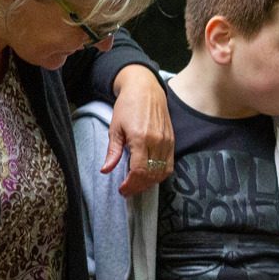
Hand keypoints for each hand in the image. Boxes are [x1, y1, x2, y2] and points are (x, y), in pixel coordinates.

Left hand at [107, 64, 173, 196]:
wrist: (146, 89)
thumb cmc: (127, 106)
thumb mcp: (115, 128)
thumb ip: (112, 151)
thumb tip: (106, 170)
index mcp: (141, 138)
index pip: (139, 171)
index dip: (131, 184)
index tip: (122, 190)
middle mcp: (157, 141)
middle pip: (151, 175)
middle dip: (139, 187)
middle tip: (127, 190)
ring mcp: (167, 141)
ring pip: (162, 172)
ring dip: (150, 182)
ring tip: (137, 184)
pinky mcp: (172, 140)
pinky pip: (169, 165)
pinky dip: (160, 174)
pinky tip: (149, 175)